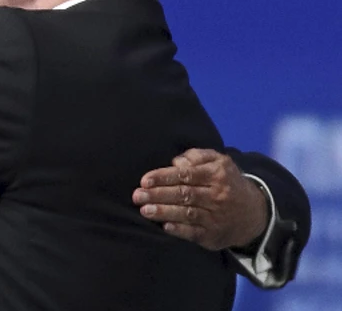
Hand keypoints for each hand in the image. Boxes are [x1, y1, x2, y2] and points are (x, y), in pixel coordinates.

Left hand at [133, 148, 268, 250]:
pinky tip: (165, 227)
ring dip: (164, 212)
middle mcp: (218, 195)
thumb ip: (197, 156)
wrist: (255, 213)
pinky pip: (195, 233)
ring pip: (187, 213)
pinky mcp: (214, 235)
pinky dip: (180, 230)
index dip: (164, 177)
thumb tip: (175, 161)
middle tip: (137, 195)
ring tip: (144, 210)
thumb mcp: (219, 162)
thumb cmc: (226, 182)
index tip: (144, 180)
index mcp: (217, 174)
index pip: (186, 175)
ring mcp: (216, 217)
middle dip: (158, 195)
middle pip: (184, 194)